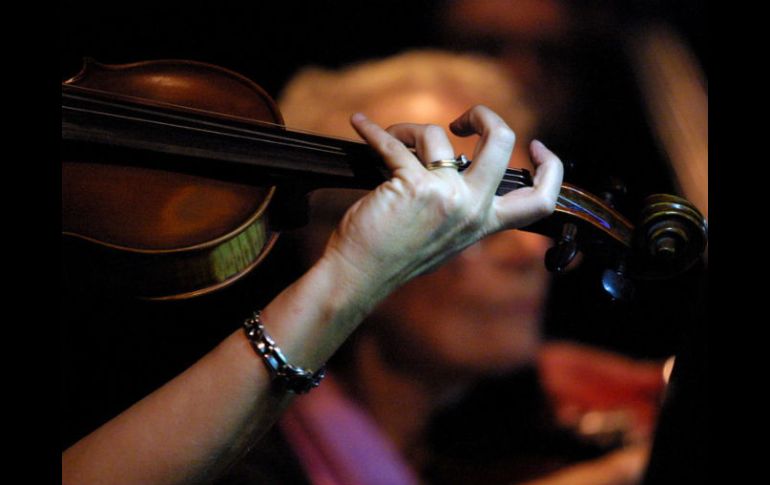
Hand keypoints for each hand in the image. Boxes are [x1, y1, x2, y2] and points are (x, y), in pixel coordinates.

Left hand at [322, 105, 562, 299]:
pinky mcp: (413, 185)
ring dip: (408, 130)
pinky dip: (372, 130)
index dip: (551, 167)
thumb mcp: (446, 240)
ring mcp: (445, 195)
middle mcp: (471, 208)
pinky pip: (393, 143)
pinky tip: (360, 124)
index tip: (535, 145)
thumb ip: (462, 209)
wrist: (361, 276)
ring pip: (436, 134)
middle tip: (462, 120)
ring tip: (392, 141)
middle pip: (502, 142)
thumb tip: (458, 164)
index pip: (539, 200)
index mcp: (483, 223)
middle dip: (485, 115)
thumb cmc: (395, 257)